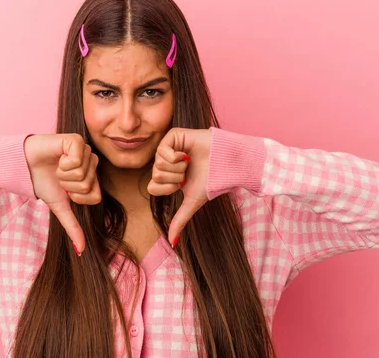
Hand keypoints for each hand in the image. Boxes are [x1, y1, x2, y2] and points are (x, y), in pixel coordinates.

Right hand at [24, 133, 100, 255]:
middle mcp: (91, 163)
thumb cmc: (43, 182)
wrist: (24, 166)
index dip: (77, 197)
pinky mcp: (76, 141)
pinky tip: (57, 157)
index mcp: (91, 177)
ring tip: (56, 167)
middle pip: (89, 186)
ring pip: (82, 174)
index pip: (96, 197)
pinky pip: (77, 160)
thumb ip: (73, 227)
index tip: (65, 190)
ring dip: (63, 174)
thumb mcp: (60, 206)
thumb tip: (81, 251)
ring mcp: (85, 151)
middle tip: (58, 176)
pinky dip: (63, 163)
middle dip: (68, 186)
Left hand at [147, 127, 211, 246]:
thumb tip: (172, 242)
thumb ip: (180, 220)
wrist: (226, 163)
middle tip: (188, 171)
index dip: (168, 188)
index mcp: (167, 176)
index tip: (182, 184)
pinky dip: (176, 156)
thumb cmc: (211, 181)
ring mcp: (168, 148)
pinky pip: (162, 150)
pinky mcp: (173, 136)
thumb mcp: (192, 202)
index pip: (152, 187)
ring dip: (177, 167)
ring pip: (157, 164)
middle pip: (155, 175)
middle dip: (175, 177)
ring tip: (190, 162)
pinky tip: (187, 154)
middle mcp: (165, 162)